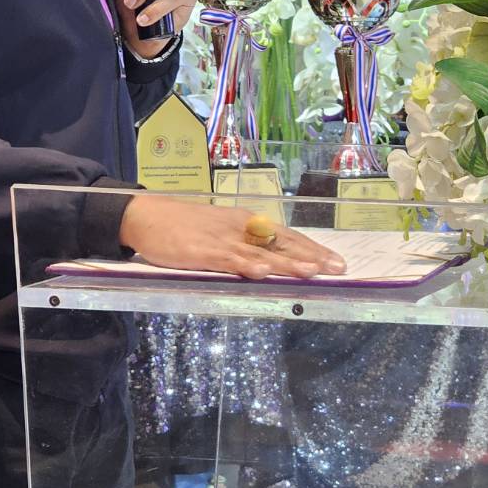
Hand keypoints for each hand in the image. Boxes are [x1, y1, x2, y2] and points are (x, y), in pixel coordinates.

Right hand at [119, 195, 346, 280]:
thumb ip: (245, 245)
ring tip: (312, 271)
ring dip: (287, 262)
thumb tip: (273, 262)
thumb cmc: (186, 227)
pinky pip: (228, 258)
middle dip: (311, 257)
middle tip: (339, 269)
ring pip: (261, 252)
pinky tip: (261, 272)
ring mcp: (222, 239)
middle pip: (282, 244)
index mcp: (248, 224)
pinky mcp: (202, 251)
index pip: (287, 237)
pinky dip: (245, 264)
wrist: (148, 215)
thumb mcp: (222, 231)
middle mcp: (241, 228)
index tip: (336, 261)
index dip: (313, 249)